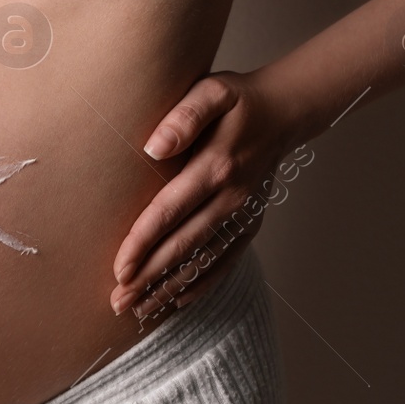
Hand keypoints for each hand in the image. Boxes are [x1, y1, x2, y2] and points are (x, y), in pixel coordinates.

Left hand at [110, 70, 303, 324]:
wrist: (286, 110)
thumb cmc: (239, 99)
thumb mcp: (213, 92)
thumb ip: (184, 117)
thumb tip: (154, 147)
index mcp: (216, 166)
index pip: (170, 212)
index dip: (144, 243)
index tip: (120, 270)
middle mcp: (231, 197)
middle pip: (183, 245)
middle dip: (149, 278)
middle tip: (118, 303)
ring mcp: (243, 213)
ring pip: (203, 259)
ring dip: (170, 287)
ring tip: (139, 311)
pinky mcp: (250, 222)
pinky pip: (226, 260)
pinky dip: (204, 282)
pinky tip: (179, 300)